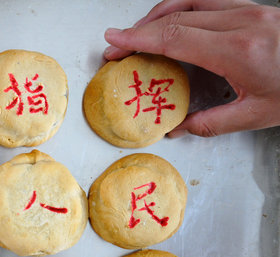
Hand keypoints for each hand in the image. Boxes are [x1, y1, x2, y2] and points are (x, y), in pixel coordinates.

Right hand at [103, 0, 279, 136]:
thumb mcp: (257, 115)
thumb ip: (211, 122)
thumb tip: (178, 128)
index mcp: (240, 50)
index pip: (175, 36)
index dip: (139, 38)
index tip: (115, 41)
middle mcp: (243, 22)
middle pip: (176, 17)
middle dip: (140, 30)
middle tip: (118, 45)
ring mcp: (249, 9)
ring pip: (189, 1)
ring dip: (157, 16)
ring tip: (138, 33)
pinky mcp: (253, 6)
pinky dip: (180, 8)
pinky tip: (169, 20)